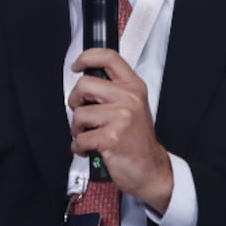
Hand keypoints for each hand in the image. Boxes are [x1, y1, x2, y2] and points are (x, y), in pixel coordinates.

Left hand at [69, 49, 172, 212]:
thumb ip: (115, 91)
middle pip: (84, 85)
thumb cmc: (137, 139)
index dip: (87, 57)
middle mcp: (129, 98)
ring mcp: (121, 118)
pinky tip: (91, 149)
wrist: (150, 168)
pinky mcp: (111, 138)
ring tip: (90, 136)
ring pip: (78, 114)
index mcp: (133, 87)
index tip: (77, 65)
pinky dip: (80, 147)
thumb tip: (85, 81)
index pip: (109, 58)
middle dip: (75, 102)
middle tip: (82, 114)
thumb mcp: (133, 106)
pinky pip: (80, 138)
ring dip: (77, 130)